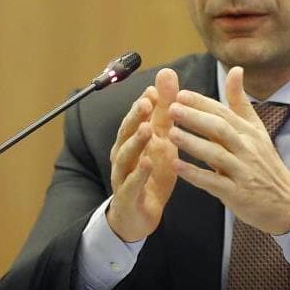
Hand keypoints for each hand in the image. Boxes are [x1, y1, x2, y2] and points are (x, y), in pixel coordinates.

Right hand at [107, 68, 178, 240]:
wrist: (140, 215)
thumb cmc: (151, 171)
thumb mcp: (162, 138)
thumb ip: (164, 109)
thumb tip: (166, 74)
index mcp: (132, 139)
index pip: (136, 117)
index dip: (144, 103)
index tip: (155, 89)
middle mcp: (124, 154)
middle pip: (127, 132)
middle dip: (135, 116)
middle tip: (147, 102)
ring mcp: (123, 175)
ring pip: (126, 156)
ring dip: (136, 142)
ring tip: (147, 129)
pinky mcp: (128, 196)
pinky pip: (132, 183)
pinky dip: (139, 173)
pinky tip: (147, 164)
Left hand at [168, 66, 289, 234]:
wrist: (285, 202)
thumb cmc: (264, 163)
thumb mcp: (256, 130)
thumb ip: (240, 102)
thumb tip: (236, 69)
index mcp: (249, 132)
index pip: (224, 112)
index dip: (202, 103)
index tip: (180, 94)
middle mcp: (247, 149)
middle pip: (220, 129)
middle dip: (195, 118)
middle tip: (172, 108)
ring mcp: (243, 171)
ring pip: (216, 154)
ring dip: (192, 143)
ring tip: (170, 133)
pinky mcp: (238, 194)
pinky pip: (214, 182)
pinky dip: (195, 174)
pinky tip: (177, 166)